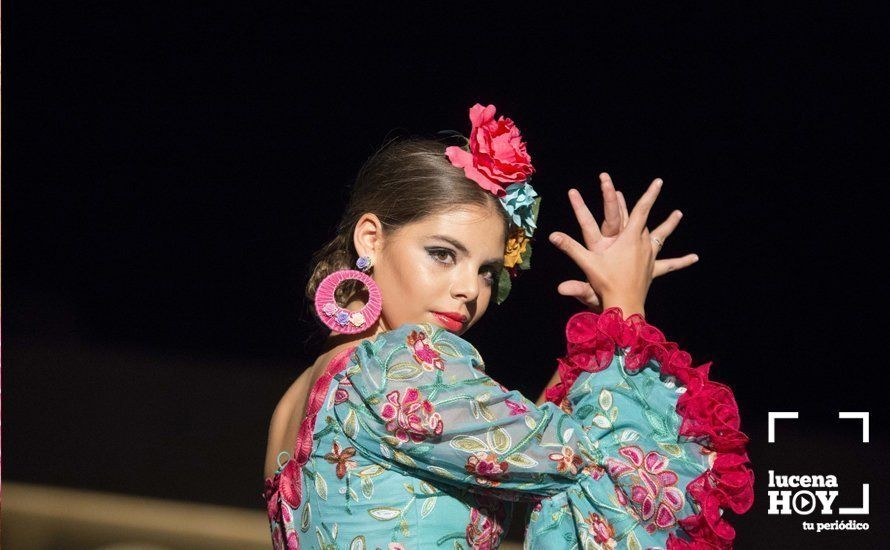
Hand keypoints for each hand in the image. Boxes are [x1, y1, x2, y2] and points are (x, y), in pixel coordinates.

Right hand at [550, 173, 698, 312]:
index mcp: (629, 239)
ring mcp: (650, 257)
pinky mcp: (652, 270)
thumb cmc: (606, 284)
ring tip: (678, 213)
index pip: (641, 211)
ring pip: (661, 236)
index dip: (649, 195)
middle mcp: (643, 245)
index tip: (658, 181)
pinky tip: (694, 258)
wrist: (624, 305)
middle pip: (649, 219)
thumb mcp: (588, 264)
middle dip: (650, 201)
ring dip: (669, 224)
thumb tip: (552, 236)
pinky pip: (669, 264)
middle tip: (657, 184)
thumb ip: (570, 248)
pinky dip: (681, 261)